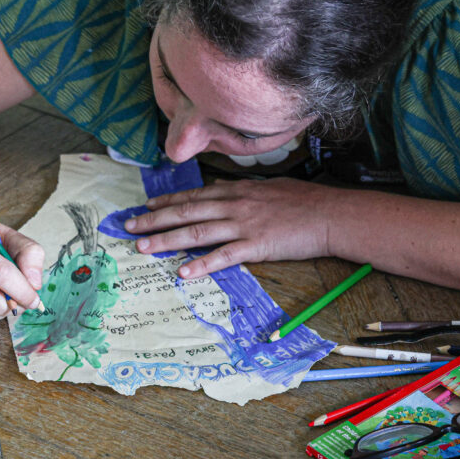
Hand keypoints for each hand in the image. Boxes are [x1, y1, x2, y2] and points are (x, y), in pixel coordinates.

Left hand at [125, 178, 333, 277]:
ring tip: (144, 247)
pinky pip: (223, 256)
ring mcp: (244, 224)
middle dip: (155, 219)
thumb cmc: (304, 201)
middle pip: (187, 212)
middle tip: (129, 226)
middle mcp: (235, 204)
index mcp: (237, 190)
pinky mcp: (256, 245)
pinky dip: (202, 264)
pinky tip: (183, 272)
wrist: (330, 213)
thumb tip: (221, 187)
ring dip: (167, 240)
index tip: (146, 205)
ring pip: (197, 232)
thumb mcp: (269, 187)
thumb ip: (241, 189)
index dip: (167, 201)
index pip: (195, 195)